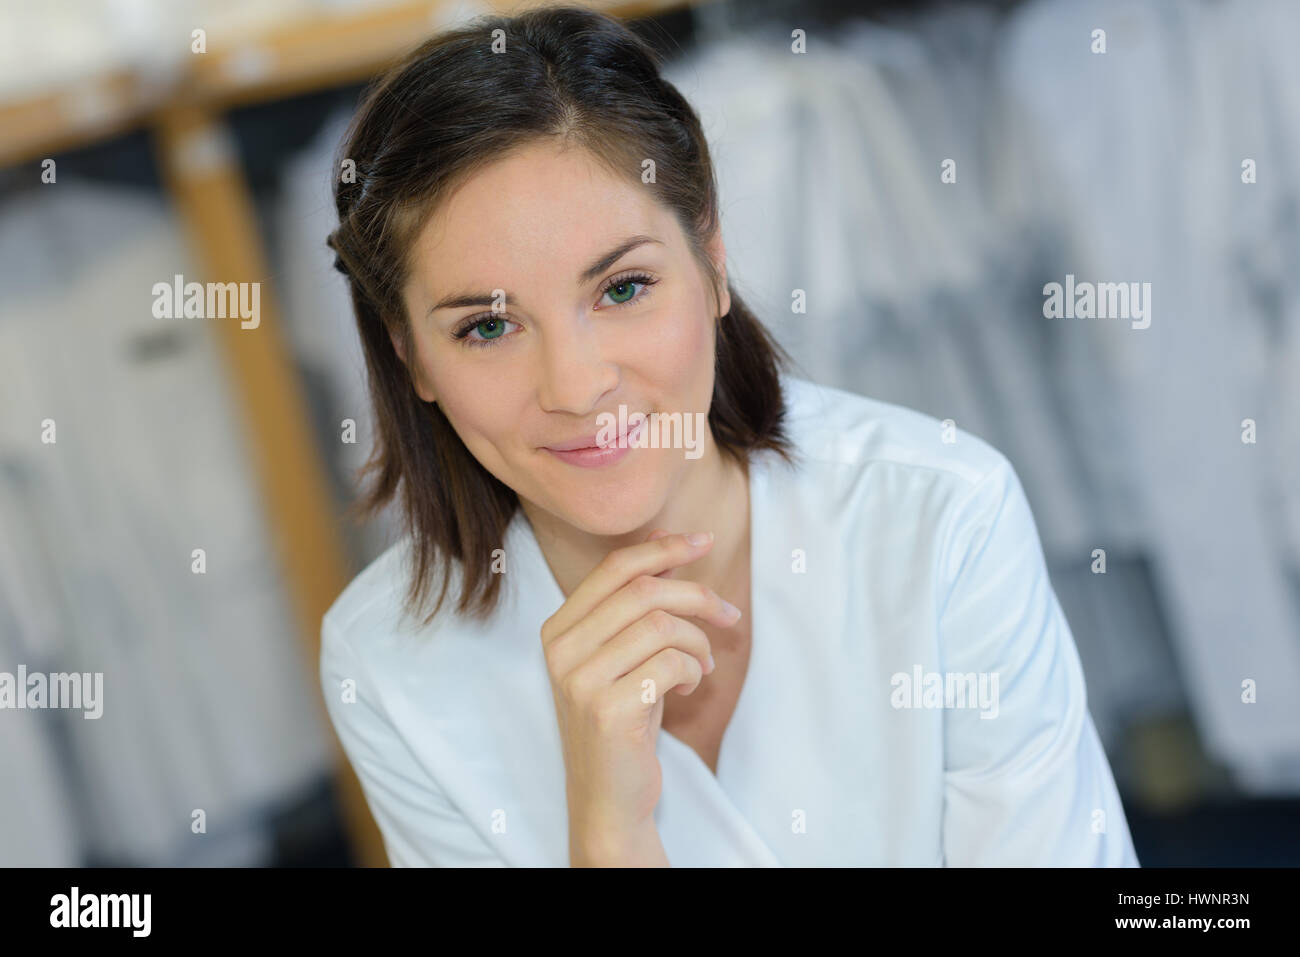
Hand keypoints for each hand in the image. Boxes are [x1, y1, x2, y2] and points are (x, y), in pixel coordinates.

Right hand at [540, 529, 742, 863]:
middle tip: (728, 615)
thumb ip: (636, 600)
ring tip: (703, 663)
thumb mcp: (624, 652)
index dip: (664, 549)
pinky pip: (670, 664)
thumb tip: (666, 539)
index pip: (615, 568)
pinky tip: (690, 685)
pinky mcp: (608, 710)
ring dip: (698, 642)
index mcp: (559, 628)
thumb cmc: (623, 715)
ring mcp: (581, 681)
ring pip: (661, 626)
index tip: (705, 540)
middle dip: (697, 596)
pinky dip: (694, 669)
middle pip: (644, 591)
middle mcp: (562, 650)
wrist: (608, 794)